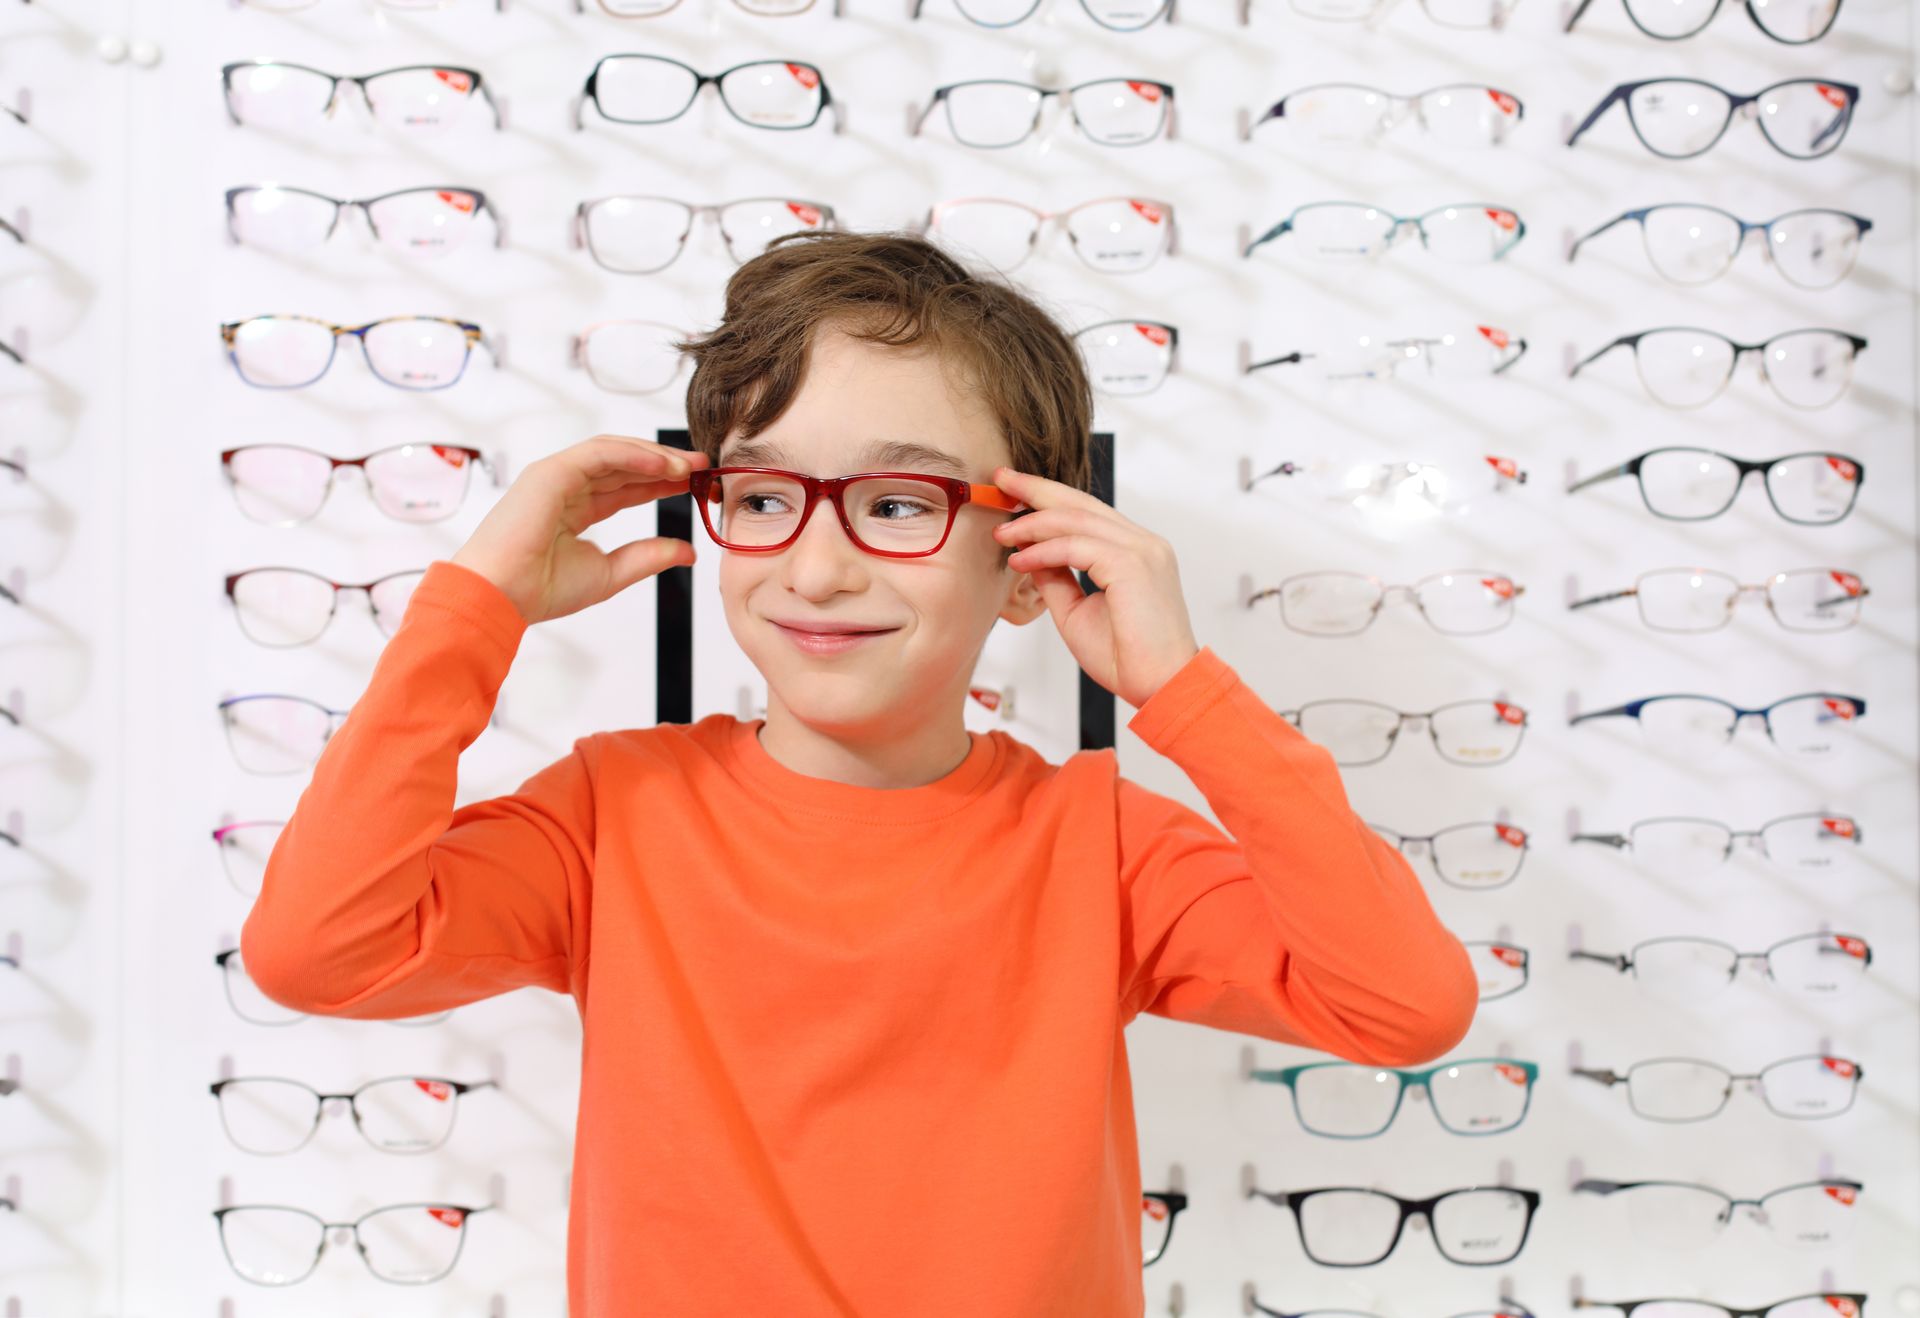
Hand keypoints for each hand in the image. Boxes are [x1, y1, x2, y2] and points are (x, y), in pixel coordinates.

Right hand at [451, 434, 708, 624]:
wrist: (501, 597)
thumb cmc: (540, 590)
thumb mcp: (610, 573)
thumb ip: (648, 558)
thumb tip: (686, 551)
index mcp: (575, 509)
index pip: (627, 487)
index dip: (662, 482)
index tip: (696, 485)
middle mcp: (567, 488)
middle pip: (625, 465)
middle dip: (666, 464)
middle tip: (703, 466)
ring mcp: (557, 477)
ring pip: (615, 453)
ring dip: (655, 457)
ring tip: (690, 466)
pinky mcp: (551, 472)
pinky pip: (600, 454)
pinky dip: (634, 455)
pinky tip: (663, 465)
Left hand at [990, 466, 1199, 708]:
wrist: (1161, 686)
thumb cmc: (1127, 657)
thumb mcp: (1077, 610)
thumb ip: (1057, 578)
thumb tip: (1029, 554)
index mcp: (1136, 551)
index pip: (1088, 512)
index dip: (1049, 498)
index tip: (1014, 492)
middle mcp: (1143, 543)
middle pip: (1082, 502)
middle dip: (1037, 489)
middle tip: (1002, 480)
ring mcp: (1142, 550)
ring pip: (1077, 519)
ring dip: (1033, 524)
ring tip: (1002, 533)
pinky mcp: (1133, 564)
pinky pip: (1076, 546)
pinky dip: (1044, 550)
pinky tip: (1021, 559)